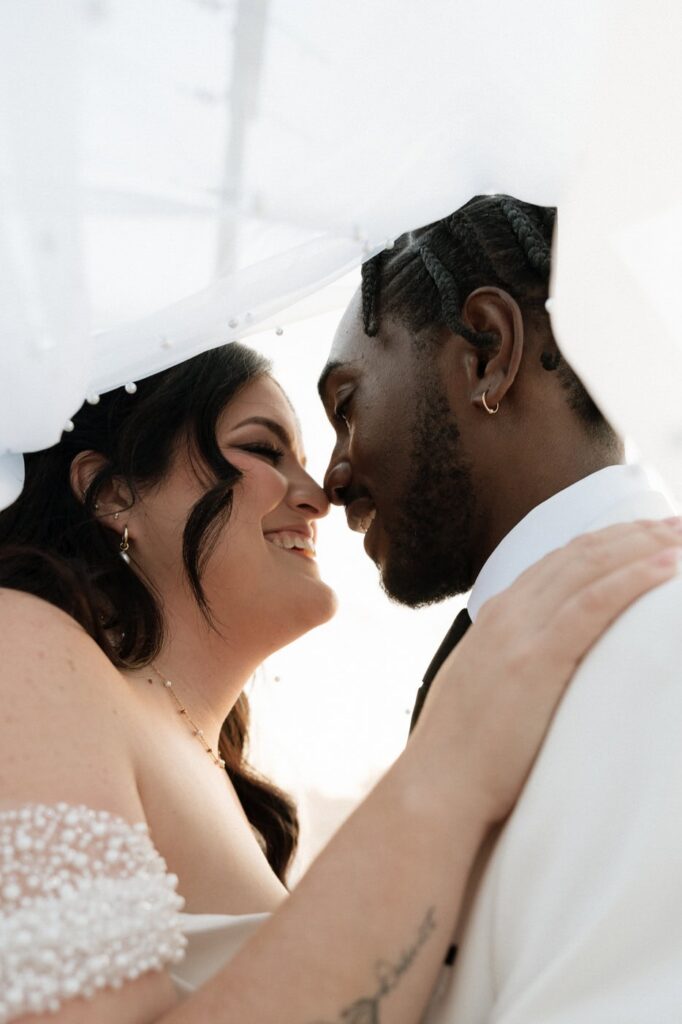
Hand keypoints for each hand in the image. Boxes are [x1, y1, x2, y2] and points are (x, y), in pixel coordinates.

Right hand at [426, 518, 681, 825]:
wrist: (438, 785)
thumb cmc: (464, 752)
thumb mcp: (484, 688)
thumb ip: (511, 663)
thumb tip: (542, 668)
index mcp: (497, 616)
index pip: (559, 561)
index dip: (605, 542)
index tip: (643, 533)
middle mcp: (509, 612)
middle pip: (580, 554)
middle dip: (633, 534)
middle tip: (676, 523)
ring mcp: (521, 632)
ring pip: (591, 569)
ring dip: (644, 546)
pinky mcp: (537, 659)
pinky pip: (595, 604)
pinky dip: (634, 578)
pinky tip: (668, 567)